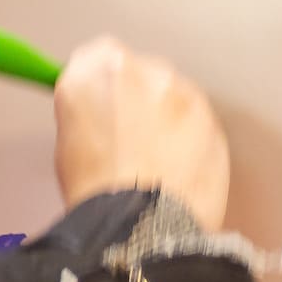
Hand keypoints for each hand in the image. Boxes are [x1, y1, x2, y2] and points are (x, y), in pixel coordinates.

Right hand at [53, 36, 229, 228]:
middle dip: (137, 97)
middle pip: (141, 72)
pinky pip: (197, 121)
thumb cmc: (92, 189)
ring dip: (166, 116)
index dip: (101, 83)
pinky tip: (178, 170)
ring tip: (157, 160)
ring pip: (173, 95)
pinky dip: (189, 139)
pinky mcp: (214, 120)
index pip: (97, 56)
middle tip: (130, 137)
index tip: (101, 104)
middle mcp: (144, 70)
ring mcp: (184, 93)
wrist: (142, 225)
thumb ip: (88, 109)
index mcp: (96, 70)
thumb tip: (103, 112)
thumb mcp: (68, 141)